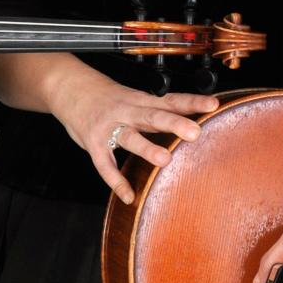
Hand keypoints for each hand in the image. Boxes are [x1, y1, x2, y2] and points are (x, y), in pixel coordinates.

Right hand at [48, 62, 217, 203]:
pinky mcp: (93, 142)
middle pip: (153, 116)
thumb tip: (192, 122)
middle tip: (195, 132)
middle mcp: (127, 111)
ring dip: (146, 147)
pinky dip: (116, 181)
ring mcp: (108, 126)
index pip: (170, 100)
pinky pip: (104, 163)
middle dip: (173, 124)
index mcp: (141, 101)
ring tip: (165, 160)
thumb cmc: (107, 97)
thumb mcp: (133, 97)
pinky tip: (129, 196)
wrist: (68, 86)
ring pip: (129, 137)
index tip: (214, 104)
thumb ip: (158, 112)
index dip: (191, 102)